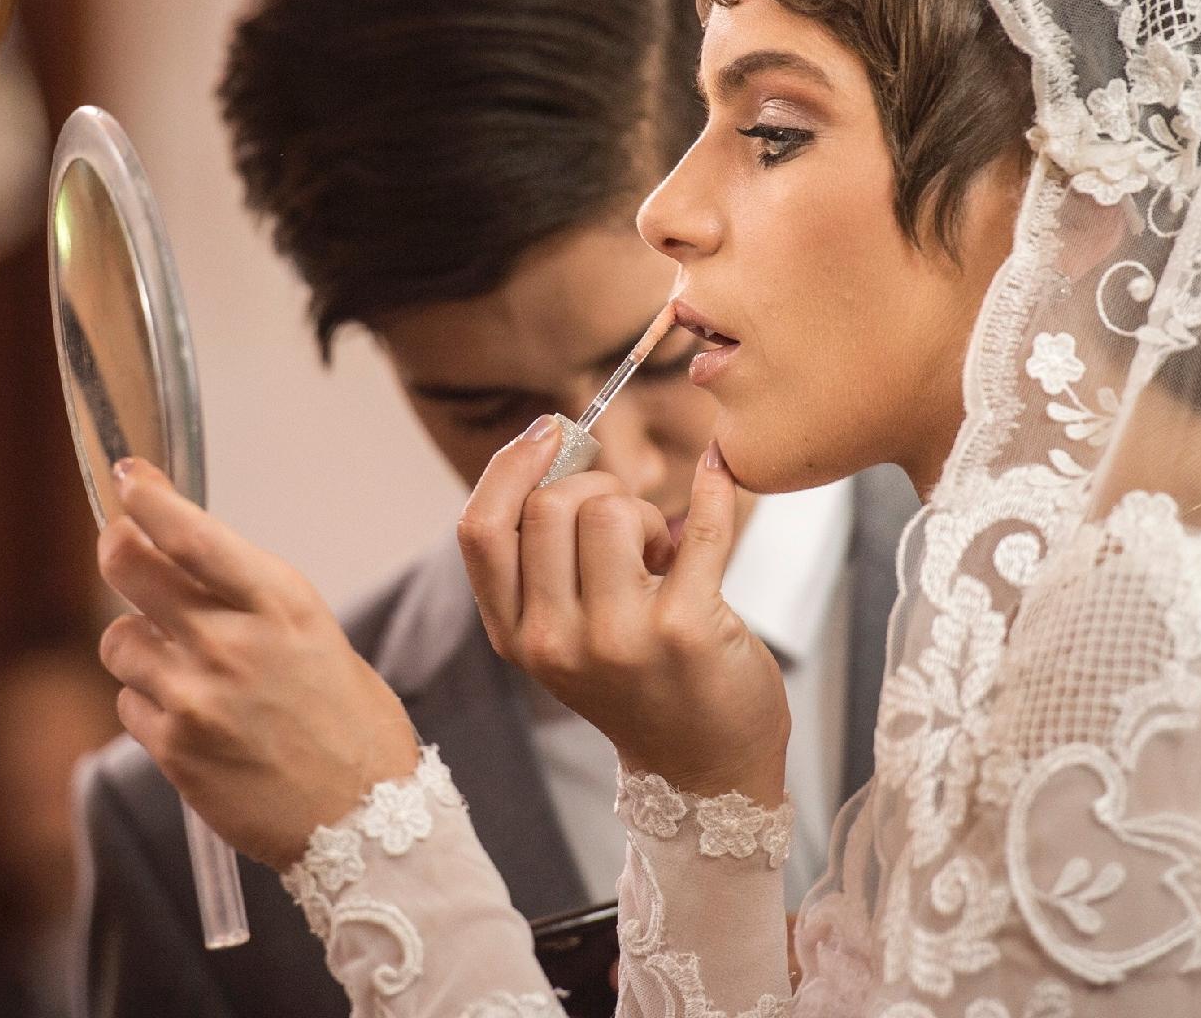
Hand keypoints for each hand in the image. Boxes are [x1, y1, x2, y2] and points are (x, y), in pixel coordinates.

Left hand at [96, 459, 418, 870]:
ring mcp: (196, 696)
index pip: (190, 533)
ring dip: (137, 644)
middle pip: (127, 568)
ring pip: (118, 640)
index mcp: (280, 603)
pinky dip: (148, 702)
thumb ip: (250, 601)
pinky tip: (190, 717)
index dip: (147, 498)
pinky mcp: (174, 748)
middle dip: (115, 549)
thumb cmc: (352, 725)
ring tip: (179, 665)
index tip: (127, 475)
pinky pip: (128, 703)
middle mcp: (232, 642)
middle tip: (120, 547)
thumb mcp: (317, 636)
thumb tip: (185, 564)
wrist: (365, 822)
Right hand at [458, 417, 789, 802]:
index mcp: (517, 636)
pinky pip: (698, 526)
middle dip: (595, 488)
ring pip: (612, 510)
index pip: (480, 529)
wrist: (704, 770)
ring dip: (645, 512)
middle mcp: (556, 641)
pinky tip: (719, 472)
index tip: (550, 430)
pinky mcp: (686, 630)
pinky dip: (713, 488)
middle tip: (628, 523)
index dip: (510, 466)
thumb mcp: (561, 640)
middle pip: (550, 505)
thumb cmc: (637, 685)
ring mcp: (619, 638)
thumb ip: (540, 565)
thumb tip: (552, 444)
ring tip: (662, 555)